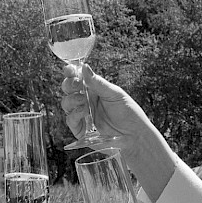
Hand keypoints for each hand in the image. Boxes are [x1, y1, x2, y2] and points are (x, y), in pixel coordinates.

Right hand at [61, 63, 175, 200]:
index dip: (71, 73)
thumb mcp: (114, 94)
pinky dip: (75, 114)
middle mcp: (86, 101)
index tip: (69, 69)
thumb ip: (98, 83)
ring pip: (67, 104)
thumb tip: (84, 67)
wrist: (134, 135)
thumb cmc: (129, 113)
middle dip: (69, 85)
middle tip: (77, 84)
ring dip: (72, 99)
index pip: (78, 78)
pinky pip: (70, 120)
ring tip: (83, 100)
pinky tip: (84, 111)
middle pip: (68, 90)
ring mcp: (82, 115)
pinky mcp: (81, 130)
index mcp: (94, 90)